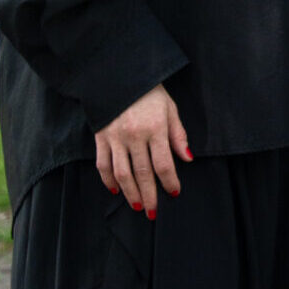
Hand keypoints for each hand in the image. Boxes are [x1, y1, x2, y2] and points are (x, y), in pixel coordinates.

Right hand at [93, 83, 190, 219]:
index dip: (169, 181)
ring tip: (137, 206)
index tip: (174, 193)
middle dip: (149, 195)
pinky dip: (108, 180)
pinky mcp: (100, 138)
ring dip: (129, 193)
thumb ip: (178, 135)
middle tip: (153, 212)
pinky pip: (103, 165)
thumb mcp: (170, 109)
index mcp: (155, 128)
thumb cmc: (151, 93)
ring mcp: (115, 138)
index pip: (163, 163)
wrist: (120, 75)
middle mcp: (135, 136)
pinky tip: (115, 190)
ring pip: (122, 174)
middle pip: (142, 173)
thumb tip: (187, 158)